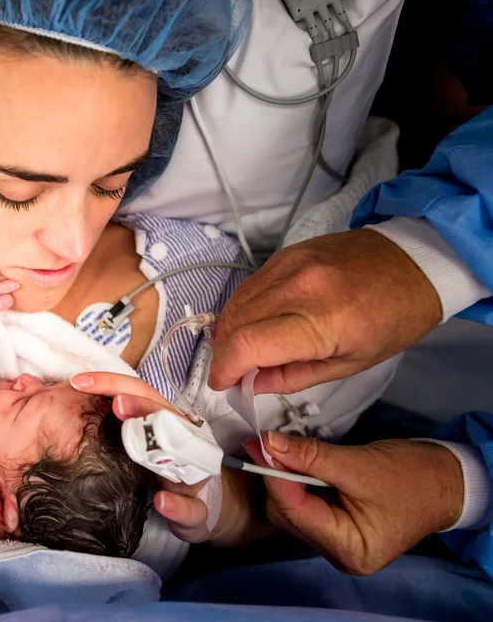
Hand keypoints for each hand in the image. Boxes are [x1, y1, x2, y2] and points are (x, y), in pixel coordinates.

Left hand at [68, 372, 264, 544]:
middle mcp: (180, 440)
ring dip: (164, 449)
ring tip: (139, 447)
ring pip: (184, 456)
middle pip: (163, 415)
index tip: (79, 382)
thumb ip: (108, 422)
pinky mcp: (196, 507)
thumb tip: (67, 399)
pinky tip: (161, 501)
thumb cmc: (156, 467)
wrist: (192, 505)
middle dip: (141, 407)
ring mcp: (191, 473)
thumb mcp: (133, 442)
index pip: (137, 393)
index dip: (111, 384)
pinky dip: (177, 505)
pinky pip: (191, 506)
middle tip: (118, 404)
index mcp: (160, 421)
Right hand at [209, 229, 440, 393]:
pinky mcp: (284, 253)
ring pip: (234, 302)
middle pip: (233, 323)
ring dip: (229, 331)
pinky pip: (248, 286)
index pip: (246, 345)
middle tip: (234, 373)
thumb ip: (294, 377)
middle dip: (224, 354)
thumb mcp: (350, 364)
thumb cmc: (392, 320)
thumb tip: (253, 384)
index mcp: (319, 320)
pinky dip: (242, 310)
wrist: (413, 262)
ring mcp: (288, 264)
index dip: (225, 369)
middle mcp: (296, 286)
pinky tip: (254, 325)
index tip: (225, 385)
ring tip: (242, 351)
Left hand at [247, 432, 463, 575]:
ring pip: (291, 510)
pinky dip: (298, 483)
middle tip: (270, 443)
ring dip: (286, 479)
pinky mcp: (335, 529)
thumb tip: (268, 444)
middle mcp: (339, 555)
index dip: (274, 476)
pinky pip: (304, 506)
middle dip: (278, 478)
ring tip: (288, 451)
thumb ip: (310, 456)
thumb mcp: (359, 463)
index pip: (295, 511)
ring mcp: (336, 544)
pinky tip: (300, 463)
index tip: (258, 444)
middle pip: (287, 515)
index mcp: (350, 549)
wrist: (445, 483)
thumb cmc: (412, 477)